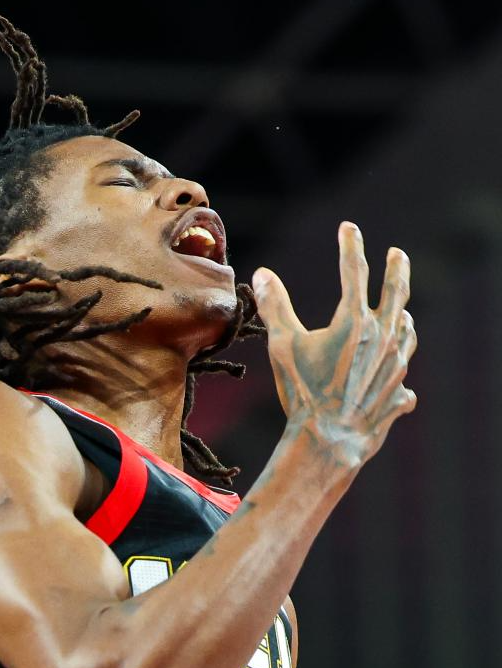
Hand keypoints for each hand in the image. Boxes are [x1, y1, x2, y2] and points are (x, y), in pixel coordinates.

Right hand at [252, 221, 416, 467]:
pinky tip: (397, 368)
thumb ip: (275, 306)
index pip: (354, 270)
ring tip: (401, 312)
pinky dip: (400, 363)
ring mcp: (395, 365)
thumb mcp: (282, 345)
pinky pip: (404, 373)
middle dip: (397, 269)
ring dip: (402, 317)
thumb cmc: (303, 391)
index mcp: (355, 320)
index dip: (350, 245)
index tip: (348, 228)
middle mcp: (383, 337)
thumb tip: (262, 274)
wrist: (329, 440)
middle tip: (398, 254)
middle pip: (396, 292)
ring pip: (406, 332)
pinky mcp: (397, 392)